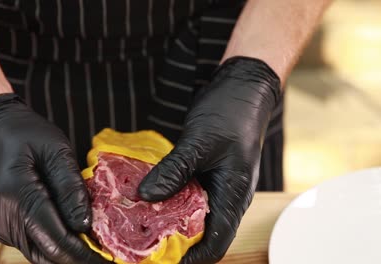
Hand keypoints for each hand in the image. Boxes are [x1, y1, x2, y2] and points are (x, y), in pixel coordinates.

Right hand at [0, 94, 107, 263]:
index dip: (81, 252)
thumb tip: (85, 223)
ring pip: (38, 252)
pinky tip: (73, 233)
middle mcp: (2, 215)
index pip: (53, 236)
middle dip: (76, 256)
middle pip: (45, 252)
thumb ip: (71, 187)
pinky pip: (32, 243)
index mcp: (15, 192)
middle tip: (103, 254)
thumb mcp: (56, 149)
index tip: (104, 258)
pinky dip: (53, 242)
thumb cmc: (24, 133)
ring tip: (93, 244)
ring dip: (66, 251)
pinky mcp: (2, 225)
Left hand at [138, 57, 280, 262]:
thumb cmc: (230, 113)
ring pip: (193, 215)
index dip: (190, 258)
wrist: (242, 88)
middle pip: (203, 234)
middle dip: (174, 241)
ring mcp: (218, 185)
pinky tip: (148, 194)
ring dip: (169, 219)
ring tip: (138, 221)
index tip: (159, 259)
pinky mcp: (207, 174)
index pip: (216, 243)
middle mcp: (228, 197)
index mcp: (234, 195)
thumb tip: (145, 197)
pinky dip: (169, 198)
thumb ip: (174, 171)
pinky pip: (188, 195)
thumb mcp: (199, 142)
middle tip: (140, 240)